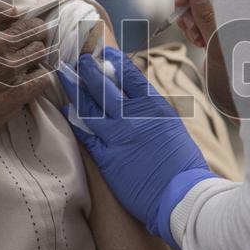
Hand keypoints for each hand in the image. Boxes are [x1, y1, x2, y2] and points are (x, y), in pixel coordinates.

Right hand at [0, 1, 50, 163]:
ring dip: (37, 52)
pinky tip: (35, 79)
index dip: (13, 14)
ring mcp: (12, 68)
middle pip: (31, 27)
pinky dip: (41, 77)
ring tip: (32, 58)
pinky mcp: (20, 91)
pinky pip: (43, 78)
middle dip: (34, 29)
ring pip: (40, 50)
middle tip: (31, 36)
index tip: (14, 19)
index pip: (6, 11)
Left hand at [58, 47, 216, 248]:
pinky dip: (75, 121)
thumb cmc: (185, 167)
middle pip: (104, 86)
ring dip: (75, 89)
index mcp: (155, 108)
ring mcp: (119, 137)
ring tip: (64, 75)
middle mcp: (134, 118)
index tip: (104, 52)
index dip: (115, 61)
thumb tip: (138, 100)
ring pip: (90, 107)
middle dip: (88, 69)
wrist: (184, 197)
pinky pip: (86, 136)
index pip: (131, 76)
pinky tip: (66, 111)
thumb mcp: (174, 129)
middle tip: (78, 59)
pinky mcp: (108, 159)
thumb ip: (153, 113)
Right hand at [175, 0, 237, 119]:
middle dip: (187, 6)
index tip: (180, 1)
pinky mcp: (216, 28)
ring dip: (189, 20)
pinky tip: (199, 43)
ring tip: (198, 40)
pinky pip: (196, 18)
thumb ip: (206, 15)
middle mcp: (231, 6)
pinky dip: (192, 28)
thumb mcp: (219, 42)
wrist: (243, 96)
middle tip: (190, 28)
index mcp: (238, 3)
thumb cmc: (239, 70)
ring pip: (194, 5)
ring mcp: (223, 17)